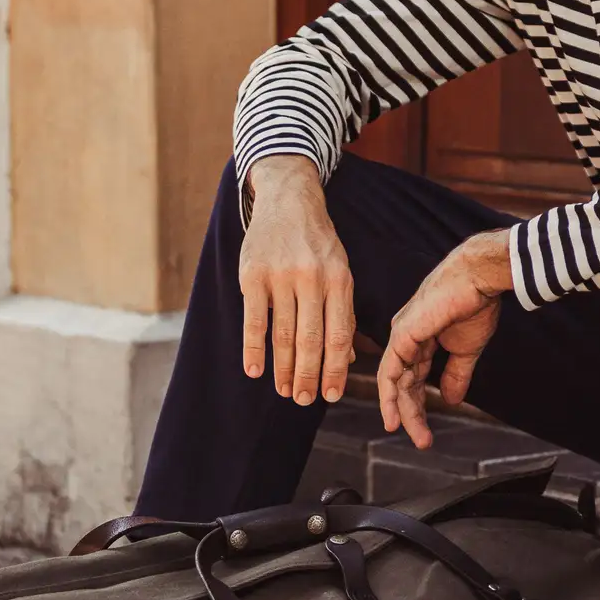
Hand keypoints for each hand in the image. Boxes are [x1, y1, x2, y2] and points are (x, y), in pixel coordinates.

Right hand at [239, 156, 356, 405]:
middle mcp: (312, 278)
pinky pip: (254, 320)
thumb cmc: (317, 242)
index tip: (331, 395)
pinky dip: (253, 349)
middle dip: (309, 376)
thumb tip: (345, 361)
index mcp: (339, 279)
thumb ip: (342, 312)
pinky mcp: (253, 274)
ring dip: (283, 369)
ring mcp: (282, 275)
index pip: (339, 334)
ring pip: (283, 334)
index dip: (335, 369)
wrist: (288, 199)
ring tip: (284, 390)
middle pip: (311, 339)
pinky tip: (254, 370)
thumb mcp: (340, 270)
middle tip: (304, 400)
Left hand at [377, 228, 513, 449]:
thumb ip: (456, 374)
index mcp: (420, 338)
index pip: (414, 377)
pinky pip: (390, 371)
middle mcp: (406, 337)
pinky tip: (393, 415)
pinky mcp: (403, 334)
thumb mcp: (466, 348)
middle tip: (422, 440)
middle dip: (411, 413)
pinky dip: (389, 395)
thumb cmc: (475, 304)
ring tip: (413, 434)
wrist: (478, 279)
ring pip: (394, 381)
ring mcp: (402, 335)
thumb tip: (451, 400)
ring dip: (401, 410)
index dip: (418, 404)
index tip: (424, 430)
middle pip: (402, 382)